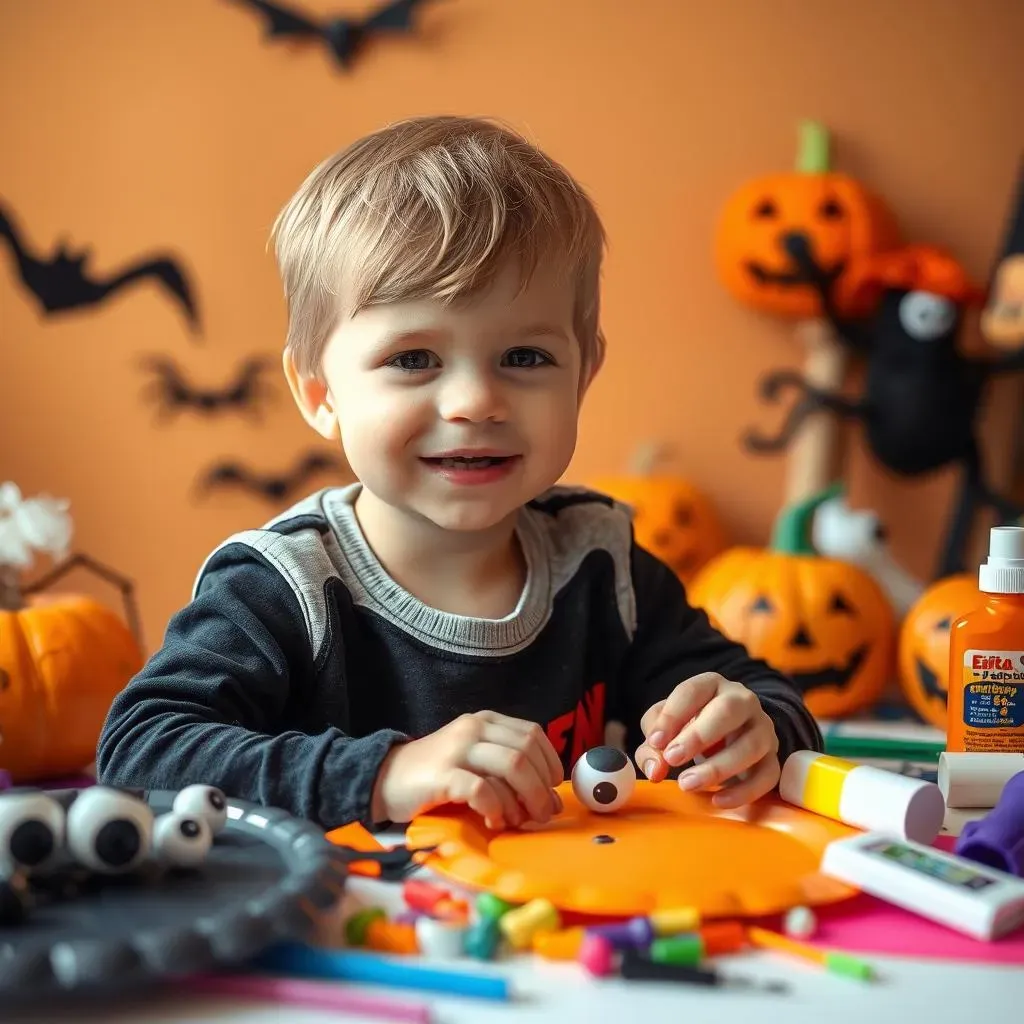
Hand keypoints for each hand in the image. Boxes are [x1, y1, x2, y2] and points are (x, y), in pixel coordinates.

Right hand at [370, 711, 563, 828]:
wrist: (385, 779)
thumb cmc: (437, 776)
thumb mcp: (475, 761)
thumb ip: (509, 773)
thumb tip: (550, 801)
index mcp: (486, 721)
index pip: (533, 734)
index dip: (550, 764)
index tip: (551, 791)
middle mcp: (474, 728)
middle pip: (526, 752)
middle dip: (542, 788)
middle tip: (541, 815)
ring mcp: (458, 748)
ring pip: (512, 765)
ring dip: (525, 799)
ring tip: (519, 821)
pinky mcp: (443, 775)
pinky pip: (482, 789)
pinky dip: (496, 808)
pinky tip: (493, 821)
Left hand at [634, 673, 780, 807]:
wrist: (729, 735)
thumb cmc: (690, 727)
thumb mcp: (666, 728)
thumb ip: (652, 746)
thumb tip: (655, 769)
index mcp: (711, 685)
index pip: (692, 691)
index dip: (672, 716)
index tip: (655, 741)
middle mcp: (742, 701)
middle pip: (728, 710)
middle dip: (699, 736)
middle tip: (672, 758)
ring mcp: (762, 728)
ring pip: (751, 745)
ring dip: (718, 767)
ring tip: (687, 784)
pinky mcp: (773, 757)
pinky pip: (768, 775)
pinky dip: (744, 792)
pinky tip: (718, 800)